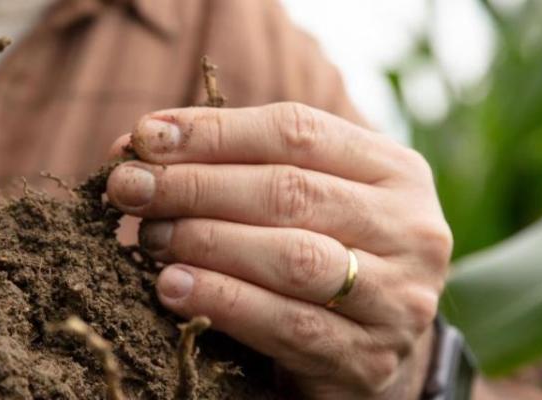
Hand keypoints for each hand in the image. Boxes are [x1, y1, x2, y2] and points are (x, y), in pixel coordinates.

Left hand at [106, 102, 451, 398]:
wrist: (370, 354)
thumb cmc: (319, 255)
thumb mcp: (302, 202)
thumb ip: (239, 166)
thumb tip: (142, 142)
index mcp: (396, 170)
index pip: (297, 131)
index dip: (214, 131)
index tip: (145, 137)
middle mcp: (411, 229)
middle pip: (291, 191)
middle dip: (196, 185)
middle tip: (129, 189)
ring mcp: (397, 299)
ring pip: (293, 257)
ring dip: (207, 242)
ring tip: (149, 237)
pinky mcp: (368, 359)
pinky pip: (288, 325)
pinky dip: (223, 301)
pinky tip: (174, 288)